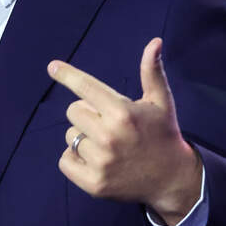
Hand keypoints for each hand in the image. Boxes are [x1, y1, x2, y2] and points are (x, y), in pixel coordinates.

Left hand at [48, 37, 201, 225]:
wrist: (173, 179)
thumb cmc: (163, 134)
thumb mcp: (161, 102)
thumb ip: (151, 71)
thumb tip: (154, 42)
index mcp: (122, 112)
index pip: (85, 87)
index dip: (67, 74)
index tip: (52, 66)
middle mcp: (109, 136)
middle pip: (73, 111)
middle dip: (87, 114)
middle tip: (108, 123)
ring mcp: (100, 162)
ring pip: (70, 136)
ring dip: (83, 137)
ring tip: (107, 145)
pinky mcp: (94, 183)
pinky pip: (65, 160)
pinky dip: (74, 159)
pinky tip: (95, 160)